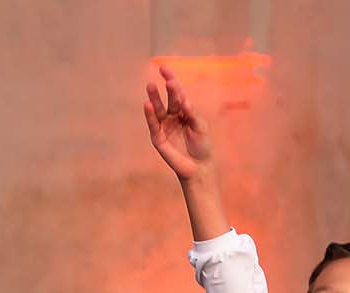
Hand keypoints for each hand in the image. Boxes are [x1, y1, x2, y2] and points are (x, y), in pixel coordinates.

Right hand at [144, 65, 213, 180]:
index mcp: (184, 111)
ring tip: (151, 86)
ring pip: (158, 109)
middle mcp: (172, 116)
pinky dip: (150, 115)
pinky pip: (153, 124)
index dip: (171, 81)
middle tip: (167, 81)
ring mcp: (164, 126)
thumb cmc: (202, 146)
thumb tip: (184, 101)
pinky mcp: (158, 137)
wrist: (199, 167)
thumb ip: (193, 114)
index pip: (177, 93)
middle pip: (169, 100)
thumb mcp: (201, 127)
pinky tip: (147, 105)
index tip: (164, 68)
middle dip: (168, 90)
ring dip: (154, 98)